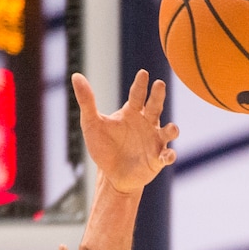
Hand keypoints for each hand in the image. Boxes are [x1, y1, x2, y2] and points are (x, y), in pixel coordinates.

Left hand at [72, 69, 178, 194]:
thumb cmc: (103, 147)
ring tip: (173, 129)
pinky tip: (168, 155)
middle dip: (158, 97)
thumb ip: (87, 101)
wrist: (111, 175)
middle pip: (155, 107)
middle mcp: (146, 123)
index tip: (144, 74)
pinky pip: (167, 156)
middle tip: (160, 84)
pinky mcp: (158, 159)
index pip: (137, 94)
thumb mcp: (91, 124)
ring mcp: (154, 141)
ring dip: (171, 130)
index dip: (140, 84)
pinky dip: (169, 155)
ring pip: (167, 131)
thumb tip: (76, 76)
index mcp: (132, 112)